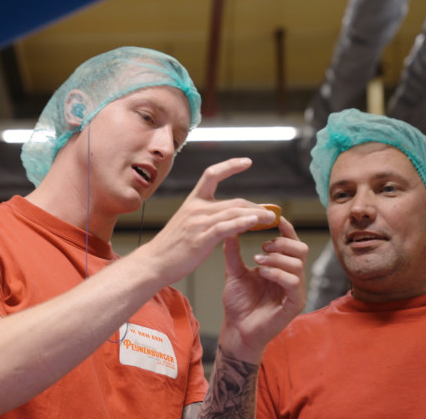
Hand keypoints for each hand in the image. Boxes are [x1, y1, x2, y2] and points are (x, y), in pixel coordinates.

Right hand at [145, 158, 279, 283]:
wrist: (153, 262)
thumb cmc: (171, 247)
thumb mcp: (188, 225)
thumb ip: (207, 218)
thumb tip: (232, 217)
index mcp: (192, 202)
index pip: (211, 175)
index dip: (230, 166)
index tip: (247, 162)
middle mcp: (195, 208)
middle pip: (234, 201)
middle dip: (256, 206)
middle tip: (272, 212)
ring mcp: (198, 223)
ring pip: (233, 213)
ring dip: (257, 215)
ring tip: (271, 219)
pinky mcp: (200, 238)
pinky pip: (225, 227)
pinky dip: (242, 223)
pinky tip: (255, 222)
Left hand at [219, 216, 307, 362]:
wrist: (236, 329)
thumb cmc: (238, 303)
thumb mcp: (234, 272)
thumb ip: (233, 251)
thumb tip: (230, 228)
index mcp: (280, 268)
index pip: (290, 243)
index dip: (286, 229)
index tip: (275, 218)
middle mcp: (291, 277)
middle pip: (301, 249)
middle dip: (282, 243)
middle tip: (262, 246)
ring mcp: (295, 291)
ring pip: (297, 264)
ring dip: (276, 258)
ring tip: (257, 261)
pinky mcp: (294, 304)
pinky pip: (294, 282)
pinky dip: (278, 273)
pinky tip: (262, 273)